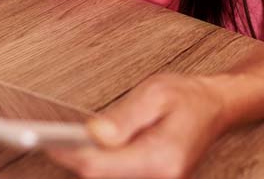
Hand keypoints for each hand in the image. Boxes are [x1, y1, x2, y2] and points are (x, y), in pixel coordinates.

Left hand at [47, 73, 227, 177]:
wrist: (216, 107)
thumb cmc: (188, 97)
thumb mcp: (155, 93)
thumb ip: (123, 117)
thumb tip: (92, 136)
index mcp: (160, 158)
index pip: (100, 167)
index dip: (69, 155)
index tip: (48, 141)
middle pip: (100, 178)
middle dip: (76, 159)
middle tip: (53, 138)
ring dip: (89, 162)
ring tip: (71, 142)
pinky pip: (117, 176)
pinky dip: (102, 165)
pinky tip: (93, 149)